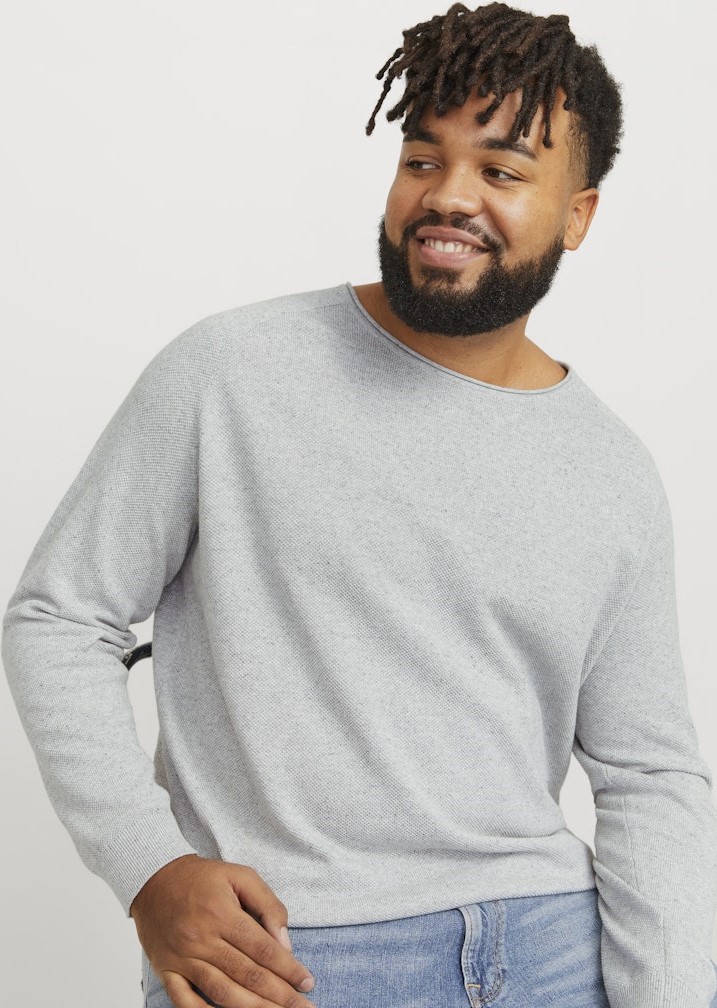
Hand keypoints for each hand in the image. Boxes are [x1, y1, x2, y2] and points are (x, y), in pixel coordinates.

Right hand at [130, 854, 315, 1007]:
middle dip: (279, 995)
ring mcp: (183, 958)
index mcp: (222, 914)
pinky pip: (184, 1001)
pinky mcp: (167, 970)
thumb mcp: (240, 875)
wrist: (153, 877)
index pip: (263, 949)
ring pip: (222, 992)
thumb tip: (284, 943)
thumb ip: (267, 904)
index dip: (288, 969)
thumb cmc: (202, 877)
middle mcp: (202, 939)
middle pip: (247, 975)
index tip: (308, 982)